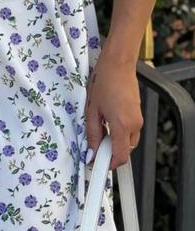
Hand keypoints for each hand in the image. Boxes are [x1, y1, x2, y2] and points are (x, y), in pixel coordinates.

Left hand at [84, 51, 143, 169]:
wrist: (118, 65)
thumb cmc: (104, 83)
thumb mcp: (92, 111)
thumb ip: (93, 134)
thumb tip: (92, 151)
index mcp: (122, 125)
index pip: (120, 157)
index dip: (108, 164)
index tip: (97, 165)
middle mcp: (134, 124)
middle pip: (125, 151)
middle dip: (110, 151)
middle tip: (95, 144)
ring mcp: (138, 119)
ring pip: (128, 141)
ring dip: (115, 141)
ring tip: (101, 126)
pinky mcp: (138, 114)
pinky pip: (130, 131)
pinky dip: (120, 132)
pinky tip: (108, 119)